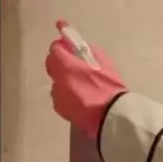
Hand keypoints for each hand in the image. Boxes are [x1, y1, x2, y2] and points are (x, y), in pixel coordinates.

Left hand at [45, 22, 127, 138]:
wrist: (111, 115)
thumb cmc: (109, 86)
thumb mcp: (104, 62)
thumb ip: (89, 51)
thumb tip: (79, 47)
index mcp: (68, 65)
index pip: (55, 49)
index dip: (61, 47)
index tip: (68, 49)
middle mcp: (58, 79)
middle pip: (51, 64)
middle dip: (60, 62)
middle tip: (74, 65)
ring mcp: (57, 95)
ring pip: (56, 81)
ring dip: (64, 80)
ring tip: (80, 86)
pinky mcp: (59, 108)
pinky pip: (59, 95)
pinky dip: (66, 94)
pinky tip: (80, 99)